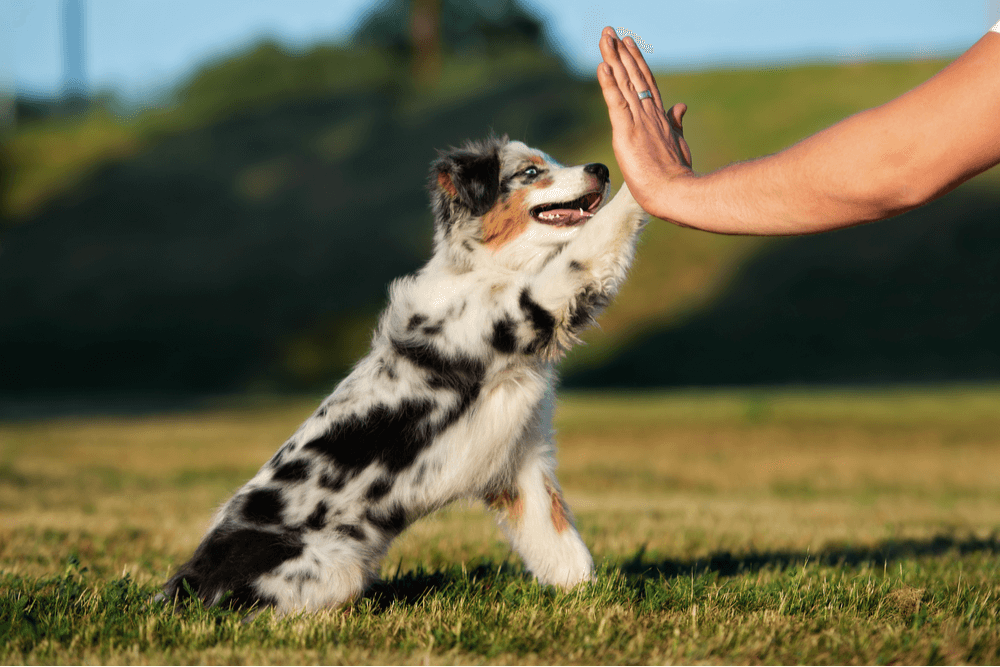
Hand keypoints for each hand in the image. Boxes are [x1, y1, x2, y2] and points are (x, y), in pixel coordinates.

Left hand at [597, 27, 693, 219]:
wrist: (676, 192)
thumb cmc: (677, 174)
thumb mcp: (678, 143)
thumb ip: (676, 122)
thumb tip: (681, 105)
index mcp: (659, 116)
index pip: (645, 82)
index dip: (636, 62)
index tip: (627, 44)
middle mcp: (649, 114)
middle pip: (633, 76)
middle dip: (621, 53)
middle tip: (609, 32)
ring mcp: (639, 122)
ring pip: (624, 84)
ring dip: (613, 60)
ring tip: (605, 39)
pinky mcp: (627, 132)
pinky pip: (616, 103)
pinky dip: (609, 85)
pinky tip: (602, 66)